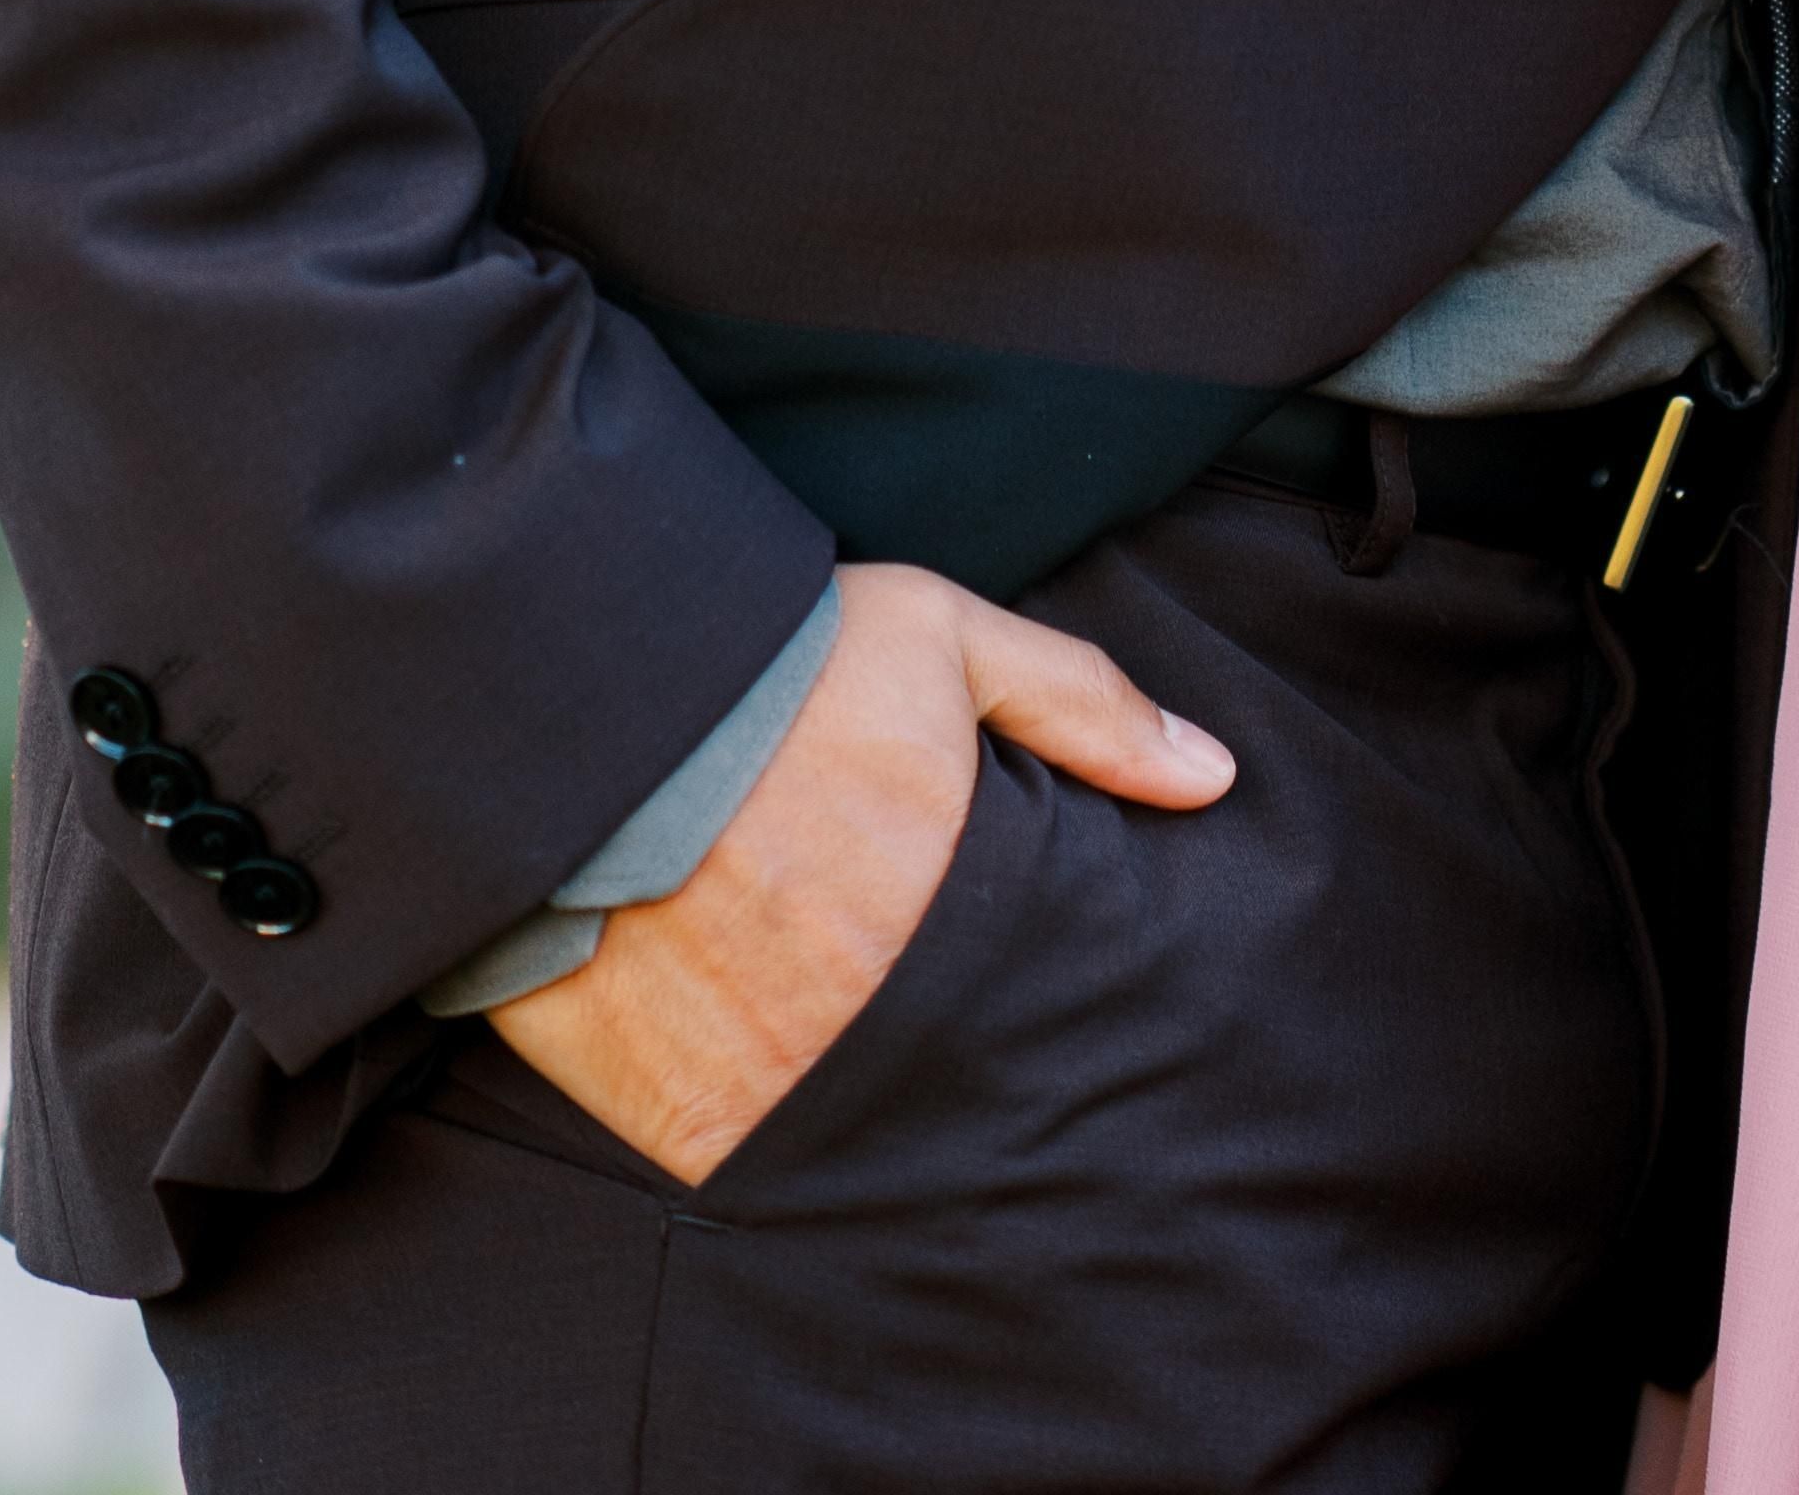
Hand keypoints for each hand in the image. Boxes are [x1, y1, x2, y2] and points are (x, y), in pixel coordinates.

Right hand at [492, 558, 1230, 1186]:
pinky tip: (740, 1060)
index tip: (1010, 979)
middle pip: (949, 1079)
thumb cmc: (774, 665)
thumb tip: (1216, 777)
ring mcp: (767, 1085)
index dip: (1031, 997)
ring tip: (825, 1039)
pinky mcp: (671, 1122)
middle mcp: (867, 1019)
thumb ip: (1083, 707)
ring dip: (848, 1096)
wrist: (582, 707)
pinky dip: (745, 1122)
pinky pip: (730, 1156)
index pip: (1035, 1000)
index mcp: (948, 912)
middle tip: (917, 1016)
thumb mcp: (944, 641)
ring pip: (847, 1134)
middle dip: (949, 1059)